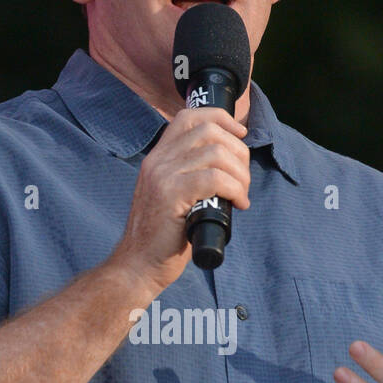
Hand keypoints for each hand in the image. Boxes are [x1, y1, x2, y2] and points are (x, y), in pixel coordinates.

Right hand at [111, 105, 249, 292]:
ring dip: (240, 174)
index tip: (240, 134)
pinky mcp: (171, 195)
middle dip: (238, 152)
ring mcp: (162, 176)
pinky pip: (214, 178)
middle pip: (209, 132)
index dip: (221, 119)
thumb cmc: (162, 237)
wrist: (138, 265)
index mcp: (158, 157)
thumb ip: (189, 175)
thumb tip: (229, 164)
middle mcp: (158, 160)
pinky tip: (238, 204)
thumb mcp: (172, 196)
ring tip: (241, 196)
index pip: (189, 117)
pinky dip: (235, 189)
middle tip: (243, 180)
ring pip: (216, 153)